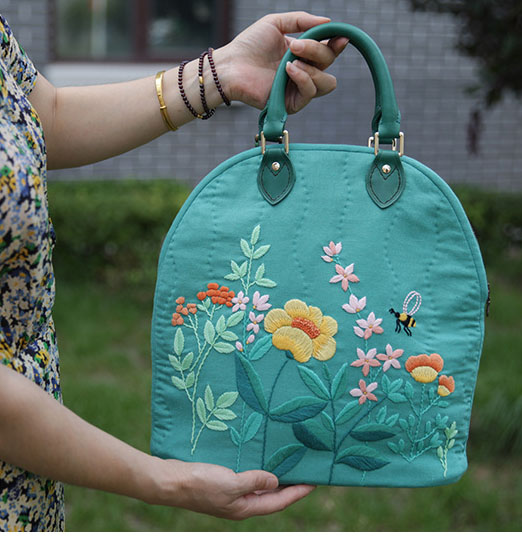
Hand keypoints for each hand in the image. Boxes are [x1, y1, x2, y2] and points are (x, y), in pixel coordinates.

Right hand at [152, 459, 315, 519]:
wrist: (170, 482)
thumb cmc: (200, 483)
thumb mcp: (231, 483)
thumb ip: (255, 481)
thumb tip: (276, 480)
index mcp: (244, 508)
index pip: (278, 502)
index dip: (297, 492)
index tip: (314, 482)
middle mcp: (240, 504)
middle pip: (271, 496)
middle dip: (289, 486)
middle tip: (304, 471)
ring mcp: (230, 494)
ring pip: (259, 487)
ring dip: (273, 477)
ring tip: (287, 464)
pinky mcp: (221, 483)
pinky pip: (246, 478)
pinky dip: (257, 471)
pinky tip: (259, 460)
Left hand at [222, 11, 348, 112]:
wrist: (231, 66)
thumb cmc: (249, 45)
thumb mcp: (276, 23)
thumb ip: (302, 20)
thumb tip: (328, 23)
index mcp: (302, 54)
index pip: (328, 52)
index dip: (336, 44)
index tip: (340, 37)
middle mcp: (303, 72)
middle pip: (328, 64)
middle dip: (317, 51)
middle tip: (296, 46)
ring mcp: (298, 89)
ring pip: (326, 82)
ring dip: (312, 68)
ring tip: (290, 61)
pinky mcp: (291, 103)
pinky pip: (310, 92)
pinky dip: (303, 79)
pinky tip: (288, 70)